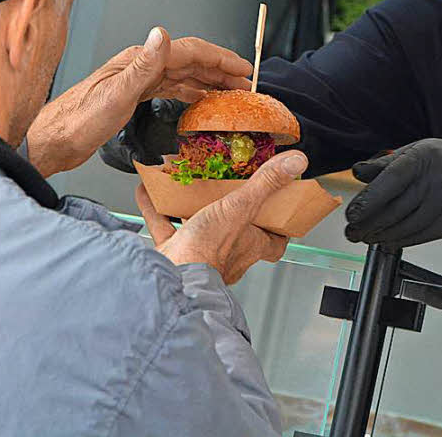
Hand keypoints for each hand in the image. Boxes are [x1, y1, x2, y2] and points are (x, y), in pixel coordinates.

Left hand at [27, 27, 252, 176]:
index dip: (220, 59)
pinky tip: (201, 100)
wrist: (53, 140)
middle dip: (221, 70)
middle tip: (246, 84)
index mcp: (139, 60)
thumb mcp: (116, 95)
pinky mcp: (134, 96)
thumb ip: (143, 66)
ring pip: (184, 75)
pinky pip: (172, 89)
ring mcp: (138, 80)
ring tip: (231, 92)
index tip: (244, 69)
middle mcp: (140, 65)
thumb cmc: (78, 121)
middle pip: (191, 61)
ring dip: (210, 81)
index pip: (190, 51)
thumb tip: (163, 35)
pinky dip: (192, 92)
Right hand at [136, 150, 307, 283]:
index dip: (278, 228)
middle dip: (230, 212)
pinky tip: (147, 192)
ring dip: (190, 208)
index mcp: (249, 245)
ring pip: (197, 229)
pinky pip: (164, 229)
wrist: (171, 279)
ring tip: (184, 186)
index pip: (273, 241)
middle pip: (234, 231)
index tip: (279, 212)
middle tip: (227, 190)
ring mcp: (198, 255)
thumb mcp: (240, 207)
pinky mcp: (172, 255)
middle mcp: (226, 253)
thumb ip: (266, 183)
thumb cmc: (209, 251)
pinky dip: (156, 210)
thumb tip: (295, 162)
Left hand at [344, 138, 441, 247]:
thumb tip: (358, 172)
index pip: (392, 180)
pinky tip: (387, 240)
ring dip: (382, 236)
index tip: (351, 215)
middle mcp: (438, 180)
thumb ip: (385, 164)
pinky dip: (401, 241)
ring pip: (409, 227)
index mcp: (423, 158)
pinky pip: (423, 236)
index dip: (369, 200)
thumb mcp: (415, 151)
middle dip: (369, 224)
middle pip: (397, 209)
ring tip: (365, 238)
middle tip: (351, 232)